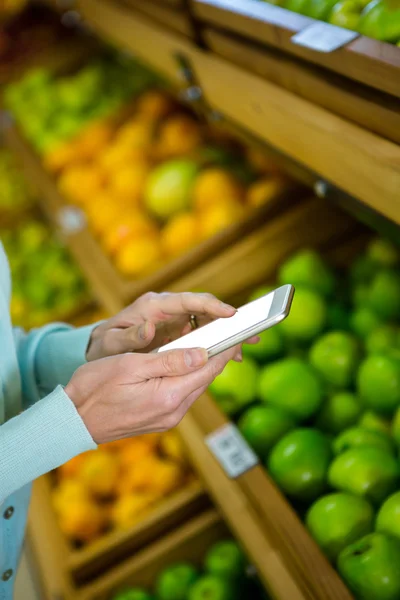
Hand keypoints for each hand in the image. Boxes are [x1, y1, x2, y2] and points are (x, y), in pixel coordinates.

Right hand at [66, 346, 236, 442]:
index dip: (224, 349)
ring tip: (204, 343)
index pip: (208, 368)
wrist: (72, 420)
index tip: (236, 332)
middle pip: (205, 378)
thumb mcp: (131, 365)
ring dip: (201, 366)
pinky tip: (181, 363)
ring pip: (195, 386)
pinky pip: (182, 394)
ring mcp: (167, 419)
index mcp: (169, 396)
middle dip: (216, 355)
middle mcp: (174, 412)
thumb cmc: (94, 387)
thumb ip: (170, 360)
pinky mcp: (160, 420)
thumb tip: (203, 353)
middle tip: (221, 332)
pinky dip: (186, 377)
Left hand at [86, 292, 239, 360]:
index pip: (187, 300)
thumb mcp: (111, 343)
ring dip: (224, 334)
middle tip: (248, 333)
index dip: (210, 305)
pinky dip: (215, 345)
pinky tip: (227, 358)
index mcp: (153, 306)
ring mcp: (174, 321)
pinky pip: (201, 335)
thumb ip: (129, 336)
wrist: (100, 351)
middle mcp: (168, 309)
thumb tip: (149, 328)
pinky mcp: (178, 333)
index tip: (230, 313)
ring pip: (206, 322)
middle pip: (203, 308)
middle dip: (227, 319)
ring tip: (243, 349)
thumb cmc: (105, 345)